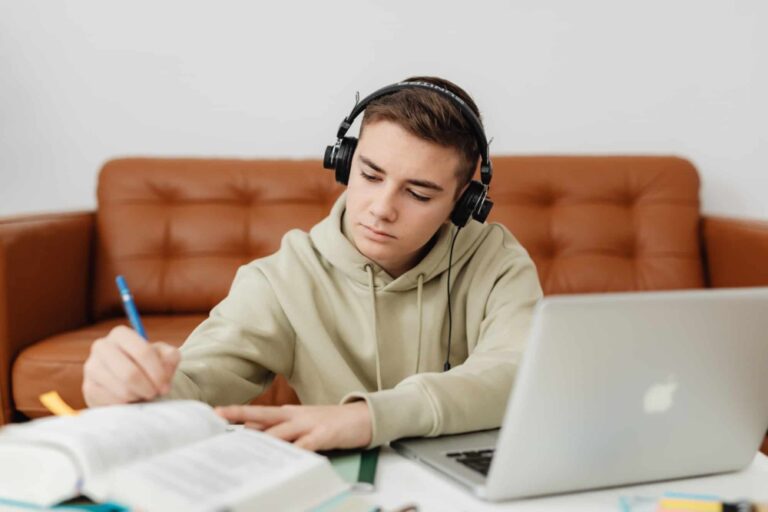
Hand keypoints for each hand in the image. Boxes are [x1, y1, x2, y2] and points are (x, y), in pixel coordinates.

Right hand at [82, 325, 180, 406]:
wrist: (131, 380)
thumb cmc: (149, 365)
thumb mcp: (164, 356)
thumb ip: (170, 357)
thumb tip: (165, 367)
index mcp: (120, 334)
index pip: (143, 352)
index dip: (158, 372)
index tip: (165, 385)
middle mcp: (101, 347)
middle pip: (130, 373)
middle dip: (148, 387)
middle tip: (155, 393)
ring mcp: (91, 367)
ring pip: (122, 389)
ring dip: (139, 396)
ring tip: (144, 394)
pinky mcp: (88, 388)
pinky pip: (112, 402)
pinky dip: (127, 404)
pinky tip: (131, 399)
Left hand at [214, 402, 372, 450]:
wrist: (363, 417)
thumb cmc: (330, 423)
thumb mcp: (302, 423)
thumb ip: (280, 429)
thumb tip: (252, 434)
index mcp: (288, 413)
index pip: (258, 414)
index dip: (236, 413)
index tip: (214, 414)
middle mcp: (295, 416)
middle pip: (263, 415)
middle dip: (240, 415)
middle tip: (218, 416)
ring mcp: (310, 423)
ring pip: (281, 431)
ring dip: (262, 437)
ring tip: (243, 445)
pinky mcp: (325, 433)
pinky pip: (307, 444)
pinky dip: (296, 451)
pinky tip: (286, 457)